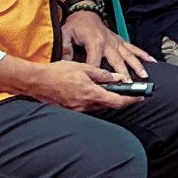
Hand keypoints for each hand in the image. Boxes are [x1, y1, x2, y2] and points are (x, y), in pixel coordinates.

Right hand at [19, 58, 137, 111]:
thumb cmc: (57, 72)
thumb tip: (117, 77)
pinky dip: (96, 100)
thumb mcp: (83, 68)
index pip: (117, 101)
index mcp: (91, 93)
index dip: (131, 100)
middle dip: (121, 99)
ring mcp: (78, 109)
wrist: (36, 82)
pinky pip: (88, 107)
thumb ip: (102, 74)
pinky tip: (95, 93)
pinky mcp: (72, 110)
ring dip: (108, 99)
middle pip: (110, 105)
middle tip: (130, 92)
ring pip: (99, 106)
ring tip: (112, 90)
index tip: (140, 97)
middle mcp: (86, 105)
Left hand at [59, 8, 153, 78]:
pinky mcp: (121, 41)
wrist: (85, 13)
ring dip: (137, 66)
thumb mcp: (65, 35)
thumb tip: (67, 63)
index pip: (95, 62)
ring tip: (144, 75)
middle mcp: (108, 43)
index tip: (102, 86)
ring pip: (129, 56)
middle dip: (123, 74)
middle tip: (129, 84)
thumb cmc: (76, 26)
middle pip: (117, 61)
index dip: (97, 74)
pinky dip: (143, 54)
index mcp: (94, 43)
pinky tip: (152, 61)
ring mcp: (116, 42)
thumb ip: (66, 49)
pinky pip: (133, 48)